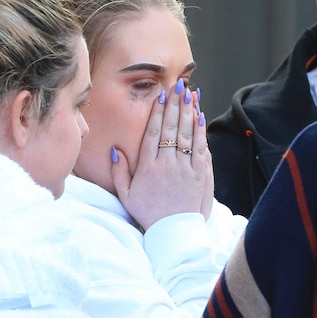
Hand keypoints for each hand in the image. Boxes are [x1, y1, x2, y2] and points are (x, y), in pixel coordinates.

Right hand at [112, 79, 213, 230]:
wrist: (173, 232)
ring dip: (189, 112)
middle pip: (171, 128)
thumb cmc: (148, 213)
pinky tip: (200, 116)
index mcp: (148, 167)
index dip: (157, 111)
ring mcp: (185, 169)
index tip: (161, 95)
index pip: (153, 132)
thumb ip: (119, 170)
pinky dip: (200, 131)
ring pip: (187, 134)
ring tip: (190, 93)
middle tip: (178, 85)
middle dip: (175, 104)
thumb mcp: (126, 194)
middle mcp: (167, 164)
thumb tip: (115, 148)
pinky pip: (200, 148)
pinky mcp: (200, 175)